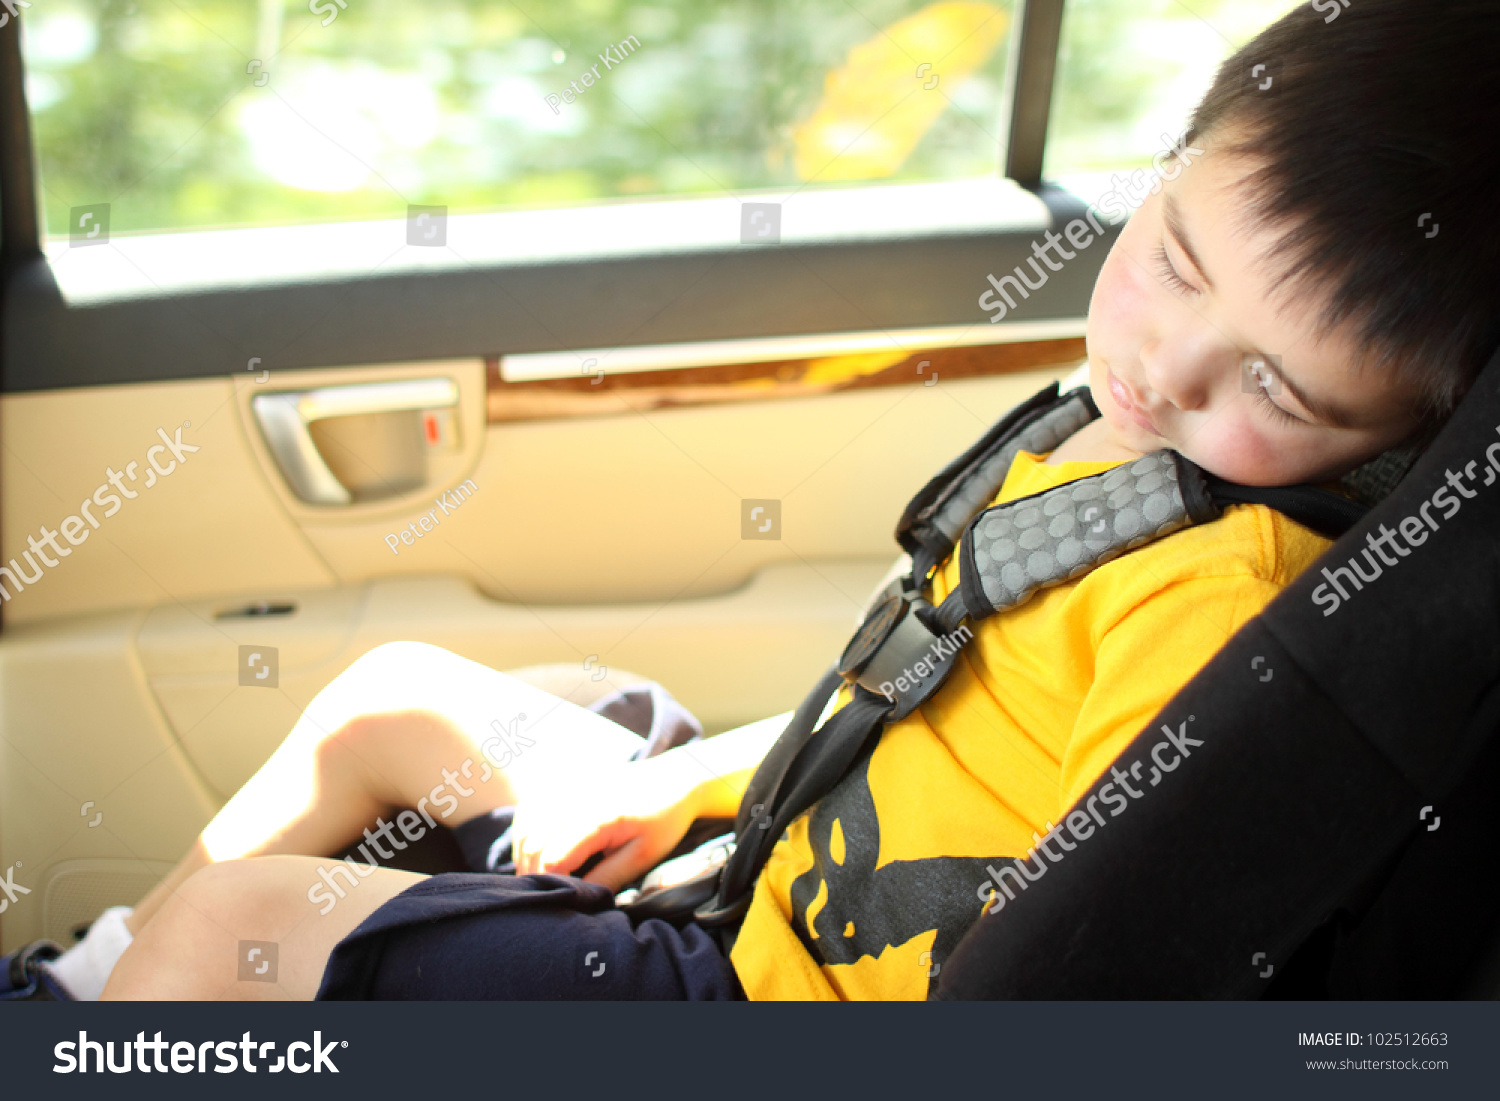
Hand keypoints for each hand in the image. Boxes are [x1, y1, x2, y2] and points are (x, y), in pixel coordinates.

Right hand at [509, 750, 704, 890]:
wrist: (671, 781)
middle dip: (533, 875)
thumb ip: (608, 878)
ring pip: (525, 827)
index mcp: (597, 816)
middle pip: (532, 844)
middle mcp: (575, 796)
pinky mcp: (562, 782)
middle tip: (548, 897)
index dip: (552, 885)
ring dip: (526, 856)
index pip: (553, 859)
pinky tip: (538, 849)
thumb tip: (577, 900)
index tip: (563, 902)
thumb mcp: (642, 856)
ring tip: (542, 877)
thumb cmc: (661, 821)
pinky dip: (525, 833)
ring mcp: (566, 786)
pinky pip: (528, 810)